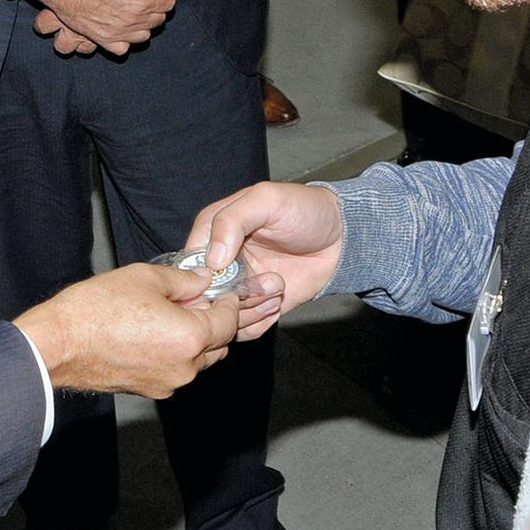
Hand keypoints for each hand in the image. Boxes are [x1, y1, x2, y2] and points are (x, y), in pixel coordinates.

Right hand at [11, 0, 187, 55]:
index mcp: (143, 0)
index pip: (169, 1)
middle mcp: (133, 20)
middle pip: (158, 19)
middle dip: (154, 5)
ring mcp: (117, 32)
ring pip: (144, 35)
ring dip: (142, 23)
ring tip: (130, 7)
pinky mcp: (102, 39)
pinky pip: (123, 48)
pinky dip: (125, 39)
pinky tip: (120, 25)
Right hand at [13, 262, 239, 396]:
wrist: (57, 344)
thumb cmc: (95, 310)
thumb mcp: (145, 278)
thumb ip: (183, 280)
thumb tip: (202, 280)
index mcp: (191, 337)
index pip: (229, 321)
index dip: (228, 302)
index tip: (222, 291)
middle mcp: (186, 367)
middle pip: (219, 345)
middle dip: (212, 322)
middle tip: (194, 300)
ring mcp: (168, 382)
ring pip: (198, 361)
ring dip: (194, 340)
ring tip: (169, 316)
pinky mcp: (150, 390)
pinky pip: (175, 370)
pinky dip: (174, 354)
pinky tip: (152, 334)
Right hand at [185, 180, 346, 339]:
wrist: (341, 237)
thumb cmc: (305, 209)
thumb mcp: (267, 199)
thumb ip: (232, 220)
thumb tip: (212, 259)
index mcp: (213, 232)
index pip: (188, 262)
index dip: (200, 276)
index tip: (222, 279)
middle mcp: (221, 263)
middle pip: (203, 296)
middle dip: (229, 297)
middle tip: (259, 284)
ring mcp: (238, 287)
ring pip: (222, 316)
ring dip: (249, 309)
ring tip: (276, 287)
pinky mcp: (257, 307)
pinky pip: (244, 330)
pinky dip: (259, 323)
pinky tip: (277, 302)